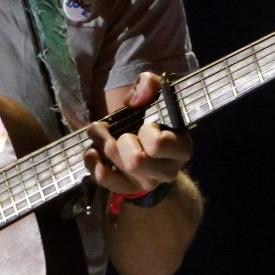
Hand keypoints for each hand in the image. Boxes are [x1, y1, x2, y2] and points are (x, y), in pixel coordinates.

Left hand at [83, 72, 193, 196]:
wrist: (151, 150)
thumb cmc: (153, 121)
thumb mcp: (156, 96)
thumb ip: (149, 85)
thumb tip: (133, 99)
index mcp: (181, 148)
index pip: (158, 145)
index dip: (146, 132)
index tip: (144, 125)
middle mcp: (168, 171)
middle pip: (135, 161)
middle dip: (116, 140)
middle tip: (107, 129)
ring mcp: (147, 184)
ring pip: (119, 169)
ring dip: (101, 146)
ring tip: (98, 134)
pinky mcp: (128, 190)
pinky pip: (104, 181)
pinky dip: (93, 163)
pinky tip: (93, 152)